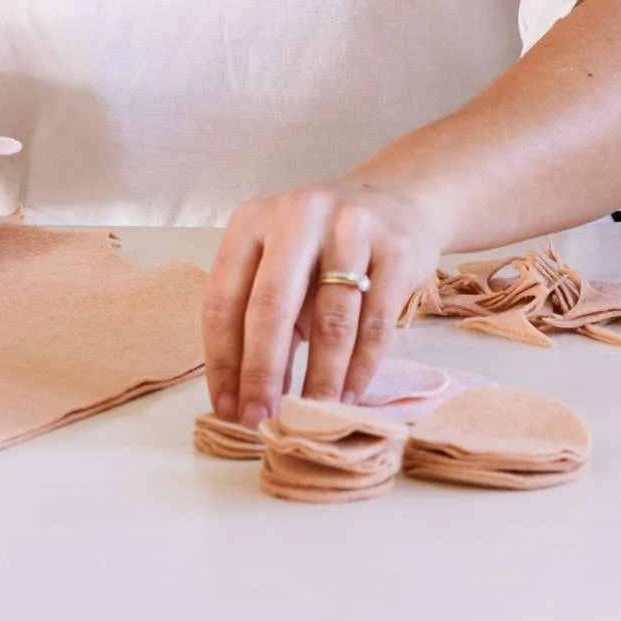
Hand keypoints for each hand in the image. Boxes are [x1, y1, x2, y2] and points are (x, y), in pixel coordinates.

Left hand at [203, 176, 445, 425]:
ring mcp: (351, 227)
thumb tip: (248, 398)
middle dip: (262, 374)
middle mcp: (298, 214)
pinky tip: (349, 394)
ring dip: (319, 379)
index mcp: (252, 220)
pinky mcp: (396, 248)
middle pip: (271, 306)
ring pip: (330, 320)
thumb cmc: (324, 246)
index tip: (226, 409)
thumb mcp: (283, 268)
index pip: (224, 299)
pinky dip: (361, 368)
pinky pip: (375, 322)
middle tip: (261, 420)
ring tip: (312, 415)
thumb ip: (263, 321)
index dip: (223, 361)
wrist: (397, 200)